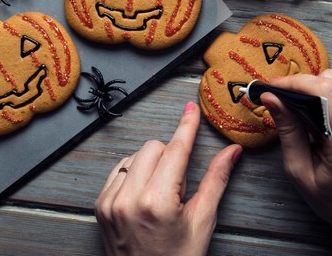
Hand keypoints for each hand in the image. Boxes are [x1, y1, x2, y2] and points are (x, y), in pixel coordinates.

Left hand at [94, 102, 242, 255]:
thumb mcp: (202, 222)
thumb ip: (216, 180)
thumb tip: (231, 151)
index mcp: (157, 202)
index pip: (175, 150)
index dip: (186, 126)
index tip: (191, 109)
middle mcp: (128, 198)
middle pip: (153, 147)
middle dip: (170, 157)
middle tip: (179, 185)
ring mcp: (110, 202)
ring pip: (134, 156)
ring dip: (151, 165)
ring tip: (161, 194)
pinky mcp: (100, 205)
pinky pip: (119, 171)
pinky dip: (134, 175)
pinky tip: (145, 196)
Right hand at [260, 69, 331, 255]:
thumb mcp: (300, 173)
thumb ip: (288, 131)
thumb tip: (272, 98)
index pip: (326, 92)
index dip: (295, 83)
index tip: (273, 88)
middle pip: (331, 80)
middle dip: (301, 85)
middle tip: (281, 101)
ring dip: (315, 90)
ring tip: (301, 113)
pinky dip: (327, 97)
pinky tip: (318, 117)